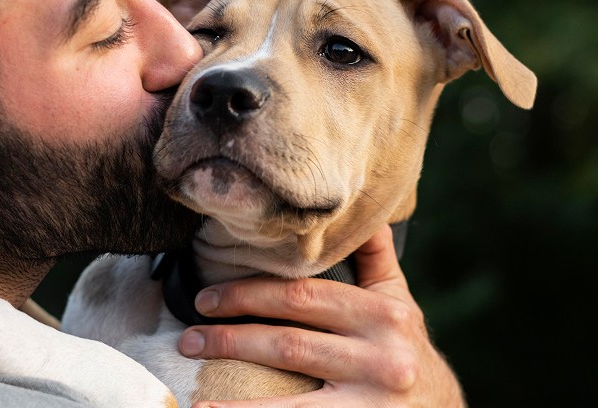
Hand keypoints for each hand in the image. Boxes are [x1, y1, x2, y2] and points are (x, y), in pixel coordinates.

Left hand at [177, 225, 464, 406]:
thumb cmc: (409, 356)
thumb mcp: (400, 305)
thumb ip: (374, 259)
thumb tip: (355, 208)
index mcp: (386, 315)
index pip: (304, 296)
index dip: (249, 294)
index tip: (206, 298)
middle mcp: (383, 357)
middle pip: (290, 340)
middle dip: (231, 335)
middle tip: (188, 335)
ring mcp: (372, 401)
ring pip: (289, 390)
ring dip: (233, 385)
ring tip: (193, 379)